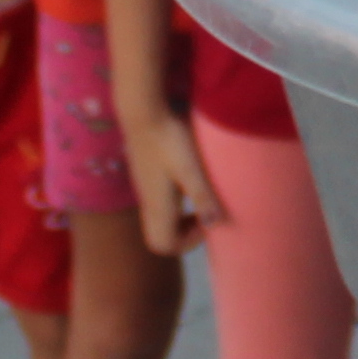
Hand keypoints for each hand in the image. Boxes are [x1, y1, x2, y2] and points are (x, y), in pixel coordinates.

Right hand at [130, 109, 221, 259]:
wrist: (143, 114)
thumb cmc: (169, 142)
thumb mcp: (191, 169)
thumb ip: (203, 197)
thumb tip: (214, 224)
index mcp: (160, 207)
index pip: (164, 245)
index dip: (187, 244)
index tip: (206, 223)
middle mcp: (148, 203)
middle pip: (159, 237)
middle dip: (182, 236)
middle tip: (202, 216)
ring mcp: (144, 190)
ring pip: (158, 220)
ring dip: (179, 219)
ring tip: (197, 201)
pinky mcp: (144, 177)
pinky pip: (156, 204)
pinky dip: (173, 205)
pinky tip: (186, 183)